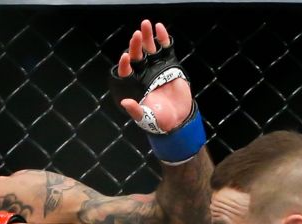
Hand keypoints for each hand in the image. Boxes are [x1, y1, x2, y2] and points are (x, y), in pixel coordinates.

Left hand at [108, 19, 204, 163]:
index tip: (126, 57)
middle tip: (136, 35)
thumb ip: (135, 110)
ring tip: (146, 24)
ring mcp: (155, 66)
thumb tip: (125, 103)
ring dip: (147, 37)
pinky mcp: (169, 63)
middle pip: (136, 55)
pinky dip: (163, 38)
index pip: (125, 71)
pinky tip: (160, 28)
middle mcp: (142, 72)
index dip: (124, 64)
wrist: (177, 118)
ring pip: (149, 48)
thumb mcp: (145, 118)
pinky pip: (165, 48)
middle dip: (135, 45)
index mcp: (133, 83)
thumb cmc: (158, 120)